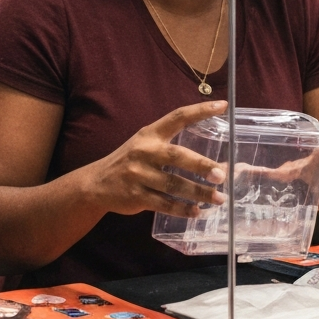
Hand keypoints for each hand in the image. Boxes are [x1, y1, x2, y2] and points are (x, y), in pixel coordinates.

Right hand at [86, 100, 228, 217]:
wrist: (96, 183)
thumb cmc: (131, 161)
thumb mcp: (145, 144)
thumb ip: (170, 145)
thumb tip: (212, 160)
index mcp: (150, 134)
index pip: (178, 116)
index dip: (200, 110)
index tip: (222, 106)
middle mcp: (145, 151)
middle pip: (177, 156)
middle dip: (201, 165)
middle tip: (222, 175)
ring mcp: (139, 174)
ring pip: (174, 184)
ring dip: (198, 193)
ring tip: (219, 199)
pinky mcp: (136, 196)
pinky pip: (164, 204)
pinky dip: (182, 209)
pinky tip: (196, 212)